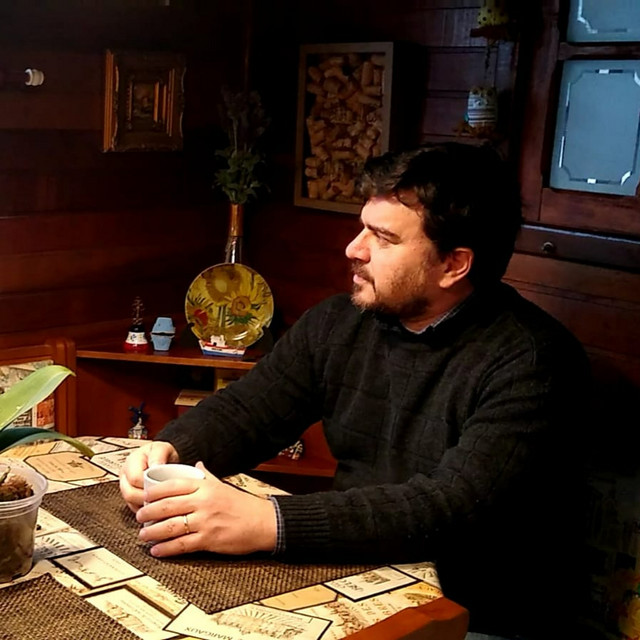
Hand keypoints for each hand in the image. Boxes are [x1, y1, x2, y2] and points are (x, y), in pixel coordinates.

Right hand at [119, 441, 178, 512]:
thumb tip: (155, 467)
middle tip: (161, 498)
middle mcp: (125, 476)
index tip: (160, 487)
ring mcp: (126, 487)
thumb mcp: (162, 449)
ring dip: (145, 504)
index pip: (134, 479)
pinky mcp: (130, 497)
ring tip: (159, 502)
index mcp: (131, 462)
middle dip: (146, 498)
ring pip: (130, 503)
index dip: (147, 485)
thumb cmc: (161, 453)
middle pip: (129, 493)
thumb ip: (158, 456)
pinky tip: (155, 506)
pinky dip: (144, 509)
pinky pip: (134, 507)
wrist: (163, 457)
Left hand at [137, 462, 276, 556]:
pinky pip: (182, 545)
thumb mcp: (222, 485)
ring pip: (171, 526)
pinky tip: (157, 550)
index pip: (173, 485)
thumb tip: (195, 465)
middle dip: (149, 512)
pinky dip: (166, 549)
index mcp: (205, 487)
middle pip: (168, 505)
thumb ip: (206, 476)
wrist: (262, 522)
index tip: (145, 496)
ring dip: (153, 532)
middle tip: (139, 516)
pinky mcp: (209, 540)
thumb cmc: (242, 504)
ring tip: (143, 535)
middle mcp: (203, 502)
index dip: (155, 491)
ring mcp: (205, 521)